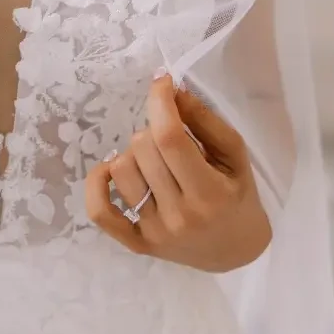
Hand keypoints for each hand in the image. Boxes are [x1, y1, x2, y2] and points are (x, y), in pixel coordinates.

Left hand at [85, 73, 271, 272]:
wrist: (236, 251)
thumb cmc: (237, 195)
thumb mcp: (234, 154)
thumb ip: (204, 120)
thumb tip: (172, 91)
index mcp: (209, 194)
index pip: (169, 138)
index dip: (160, 102)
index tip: (162, 82)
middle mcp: (178, 216)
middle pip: (143, 148)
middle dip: (155, 130)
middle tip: (172, 140)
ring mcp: (154, 232)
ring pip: (121, 168)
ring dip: (134, 154)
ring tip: (155, 161)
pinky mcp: (136, 243)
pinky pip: (99, 210)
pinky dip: (97, 182)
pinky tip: (111, 169)